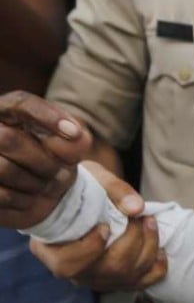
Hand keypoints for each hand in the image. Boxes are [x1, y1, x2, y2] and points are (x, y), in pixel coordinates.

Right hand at [0, 91, 90, 228]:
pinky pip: (0, 194)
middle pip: (8, 139)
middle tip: (63, 175)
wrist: (32, 193)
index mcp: (4, 112)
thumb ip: (75, 140)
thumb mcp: (66, 148)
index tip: (75, 133)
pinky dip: (21, 199)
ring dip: (35, 182)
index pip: (20, 103)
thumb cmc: (49, 160)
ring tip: (49, 186)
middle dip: (43, 161)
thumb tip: (76, 137)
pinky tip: (31, 199)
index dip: (47, 116)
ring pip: (3, 169)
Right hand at [30, 161, 165, 290]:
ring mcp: (94, 277)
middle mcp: (72, 269)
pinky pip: (139, 283)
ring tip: (150, 221)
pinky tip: (160, 250)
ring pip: (126, 277)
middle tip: (141, 217)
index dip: (91, 249)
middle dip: (132, 240)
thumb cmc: (82, 184)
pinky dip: (155, 269)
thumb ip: (113, 190)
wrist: (84, 193)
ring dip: (148, 248)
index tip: (105, 226)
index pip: (68, 265)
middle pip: (107, 270)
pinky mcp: (115, 278)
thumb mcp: (93, 177)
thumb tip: (137, 208)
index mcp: (52, 248)